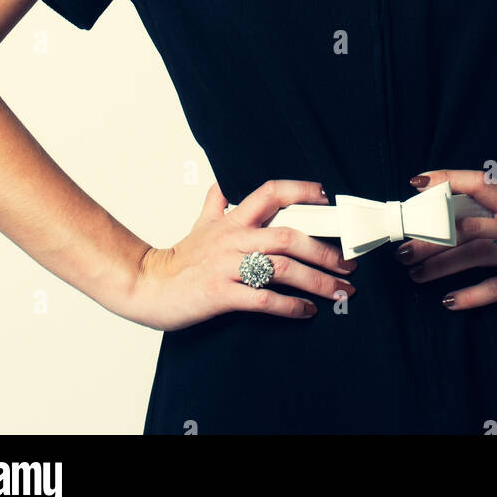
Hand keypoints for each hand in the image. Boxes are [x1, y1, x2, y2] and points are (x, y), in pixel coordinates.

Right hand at [124, 179, 357, 330]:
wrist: (149, 286)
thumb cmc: (180, 258)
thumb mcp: (201, 225)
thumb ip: (216, 203)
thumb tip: (222, 185)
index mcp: (233, 219)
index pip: (271, 193)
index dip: (302, 191)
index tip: (328, 200)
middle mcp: (234, 238)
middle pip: (288, 236)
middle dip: (324, 250)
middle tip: (348, 265)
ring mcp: (228, 266)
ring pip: (282, 268)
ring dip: (317, 281)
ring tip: (339, 292)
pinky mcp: (222, 294)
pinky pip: (263, 299)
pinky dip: (290, 306)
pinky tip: (306, 311)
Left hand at [395, 167, 496, 316]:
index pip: (480, 183)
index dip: (448, 179)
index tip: (418, 182)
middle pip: (466, 224)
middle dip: (431, 237)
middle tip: (404, 247)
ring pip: (476, 254)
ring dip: (442, 265)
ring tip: (416, 274)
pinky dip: (473, 294)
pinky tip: (451, 301)